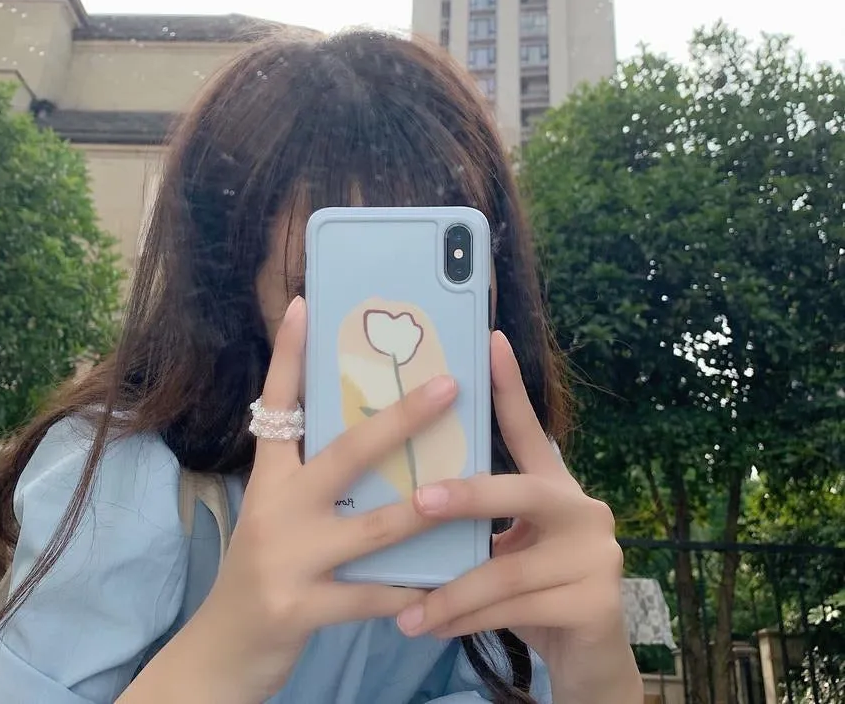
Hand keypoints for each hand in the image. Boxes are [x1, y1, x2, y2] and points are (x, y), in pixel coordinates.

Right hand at [181, 296, 457, 702]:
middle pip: (344, 452)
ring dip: (423, 507)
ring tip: (465, 485)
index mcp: (270, 478)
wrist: (221, 650)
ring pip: (371, 525)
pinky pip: (371, 597)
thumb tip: (375, 436)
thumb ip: (314, 478)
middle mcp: (276, 507)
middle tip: (448, 385)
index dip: (290, 354)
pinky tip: (445, 589)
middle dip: (401, 418)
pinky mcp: (300, 608)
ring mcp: (287, 558)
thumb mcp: (278, 513)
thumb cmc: (264, 568)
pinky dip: (409, 592)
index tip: (305, 305)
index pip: (277, 404)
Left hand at [395, 331, 639, 703]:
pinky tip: (431, 627)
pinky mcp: (597, 601)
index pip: (530, 429)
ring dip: (449, 591)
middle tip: (417, 503)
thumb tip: (406, 499)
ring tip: (404, 610)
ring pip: (506, 568)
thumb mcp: (509, 548)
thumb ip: (480, 522)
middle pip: (520, 491)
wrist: (589, 662)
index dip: (510, 385)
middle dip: (466, 497)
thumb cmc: (535, 594)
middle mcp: (583, 510)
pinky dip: (467, 621)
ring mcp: (598, 555)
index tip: (490, 340)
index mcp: (556, 488)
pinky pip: (515, 609)